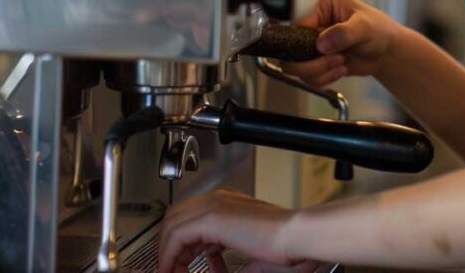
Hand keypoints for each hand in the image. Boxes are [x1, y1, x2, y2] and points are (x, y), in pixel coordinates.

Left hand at [157, 187, 314, 272]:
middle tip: (171, 268)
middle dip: (169, 244)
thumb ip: (234, 265)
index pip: (192, 217)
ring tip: (171, 272)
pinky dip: (169, 256)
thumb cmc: (288, 247)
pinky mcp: (212, 217)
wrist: (298, 237)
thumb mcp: (254, 258)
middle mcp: (221, 199)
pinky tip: (173, 271)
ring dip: (167, 251)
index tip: (181, 265)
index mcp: (232, 204)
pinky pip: (175, 236)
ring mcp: (216, 205)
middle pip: (176, 216)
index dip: (181, 244)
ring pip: (172, 224)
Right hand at [281, 0, 402, 89]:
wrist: (385, 52)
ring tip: (341, 63)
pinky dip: (322, 78)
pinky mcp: (313, 59)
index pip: (295, 20)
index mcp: (319, 2)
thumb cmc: (378, 30)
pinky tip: (340, 69)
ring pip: (294, 65)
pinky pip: (305, 76)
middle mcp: (311, 21)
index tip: (320, 47)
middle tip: (335, 59)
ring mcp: (310, 41)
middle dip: (312, 61)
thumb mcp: (365, 26)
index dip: (303, 37)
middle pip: (289, 46)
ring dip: (319, 71)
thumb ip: (345, 32)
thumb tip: (321, 43)